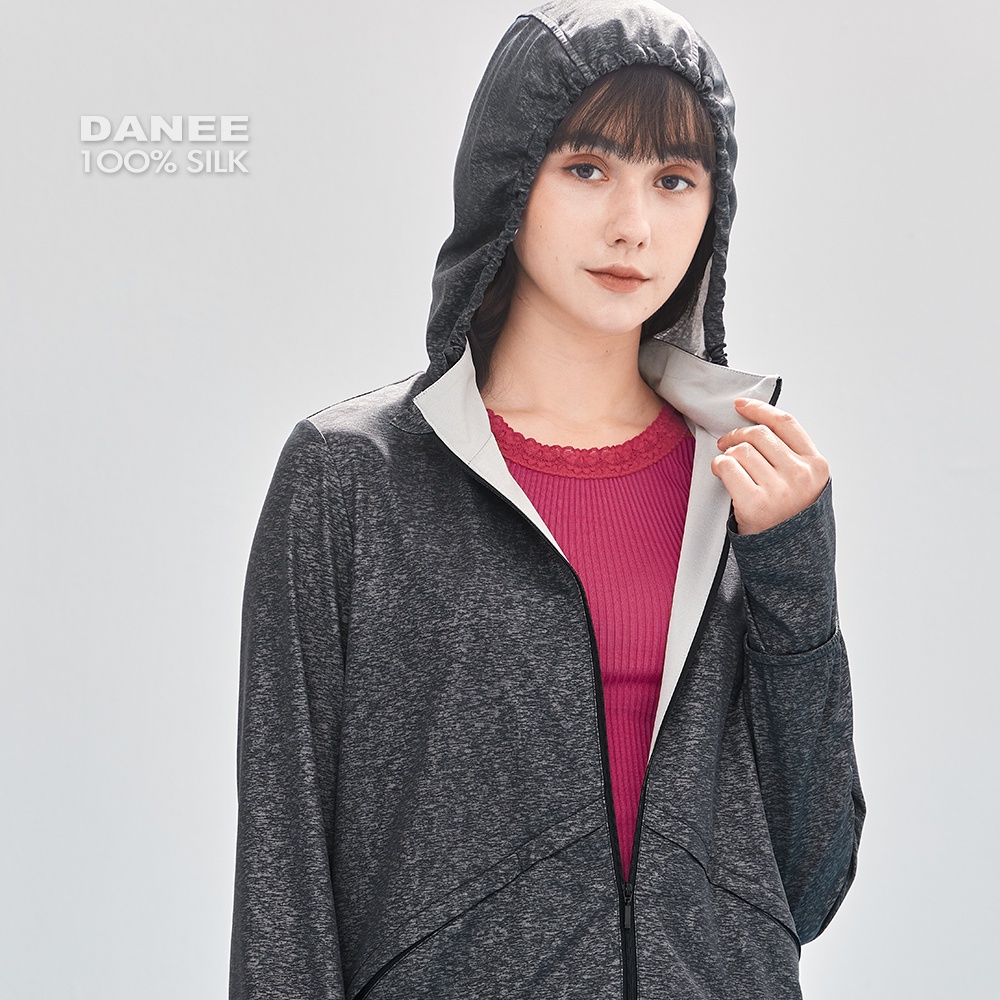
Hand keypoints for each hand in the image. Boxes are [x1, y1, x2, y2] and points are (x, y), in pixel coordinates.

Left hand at [711, 398, 829, 534]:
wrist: (791, 561)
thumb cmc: (792, 517)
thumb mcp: (806, 484)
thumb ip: (791, 456)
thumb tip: (757, 422)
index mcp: (817, 465)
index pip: (785, 423)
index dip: (759, 409)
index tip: (740, 405)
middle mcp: (800, 475)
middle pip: (758, 434)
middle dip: (736, 434)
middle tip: (726, 443)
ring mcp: (779, 490)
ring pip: (741, 450)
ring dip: (727, 453)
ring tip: (727, 465)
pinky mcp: (755, 504)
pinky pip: (728, 468)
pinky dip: (719, 466)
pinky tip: (720, 472)